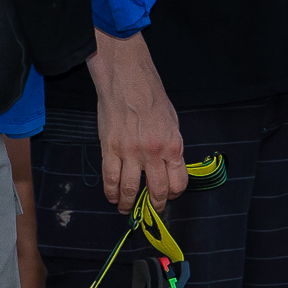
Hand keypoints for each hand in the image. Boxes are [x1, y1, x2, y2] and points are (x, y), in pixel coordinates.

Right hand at [88, 30, 186, 212]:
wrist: (127, 78)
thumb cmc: (151, 96)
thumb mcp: (172, 122)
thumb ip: (171, 147)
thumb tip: (169, 167)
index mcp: (172, 145)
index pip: (178, 183)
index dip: (174, 194)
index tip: (169, 196)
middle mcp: (153, 152)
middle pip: (156, 191)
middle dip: (154, 205)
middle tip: (150, 209)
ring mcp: (130, 152)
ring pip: (130, 190)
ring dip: (128, 204)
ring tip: (126, 208)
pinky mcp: (110, 149)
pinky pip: (110, 179)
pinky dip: (111, 192)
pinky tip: (112, 196)